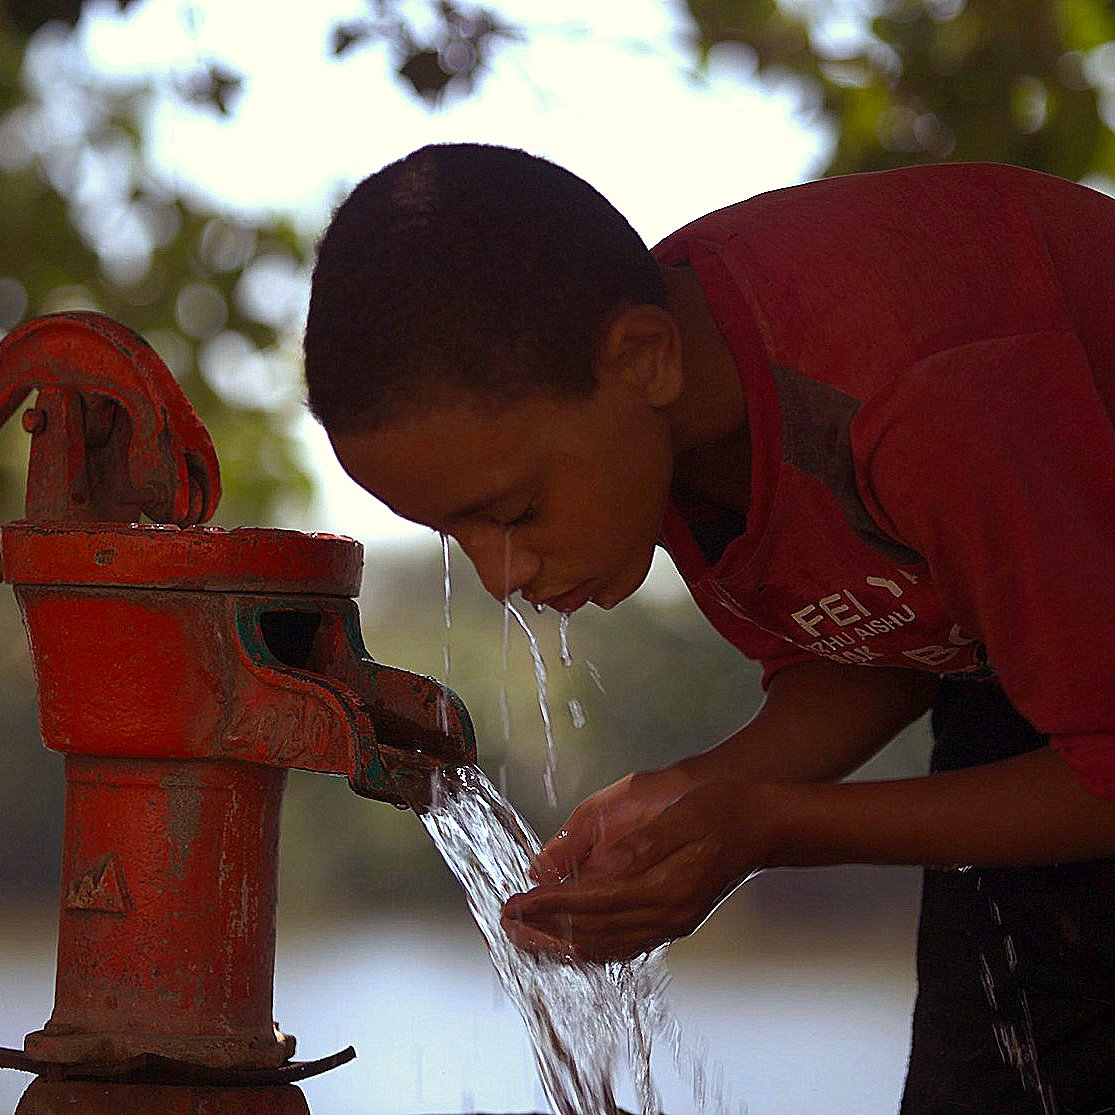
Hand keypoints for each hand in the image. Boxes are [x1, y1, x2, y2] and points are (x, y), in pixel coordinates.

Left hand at [500, 766, 767, 961]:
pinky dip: (589, 947)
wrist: (766, 825)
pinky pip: (622, 945)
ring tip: (526, 937)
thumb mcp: (682, 814)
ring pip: (606, 947)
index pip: (591, 904)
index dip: (548, 905)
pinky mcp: (674, 922)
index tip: (515, 901)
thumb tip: (598, 866)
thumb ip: (639, 845)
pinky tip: (570, 941)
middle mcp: (668, 916)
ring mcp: (673, 924)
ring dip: (561, 944)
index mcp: (666, 888)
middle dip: (544, 930)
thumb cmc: (725, 809)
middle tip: (506, 922)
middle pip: (593, 934)